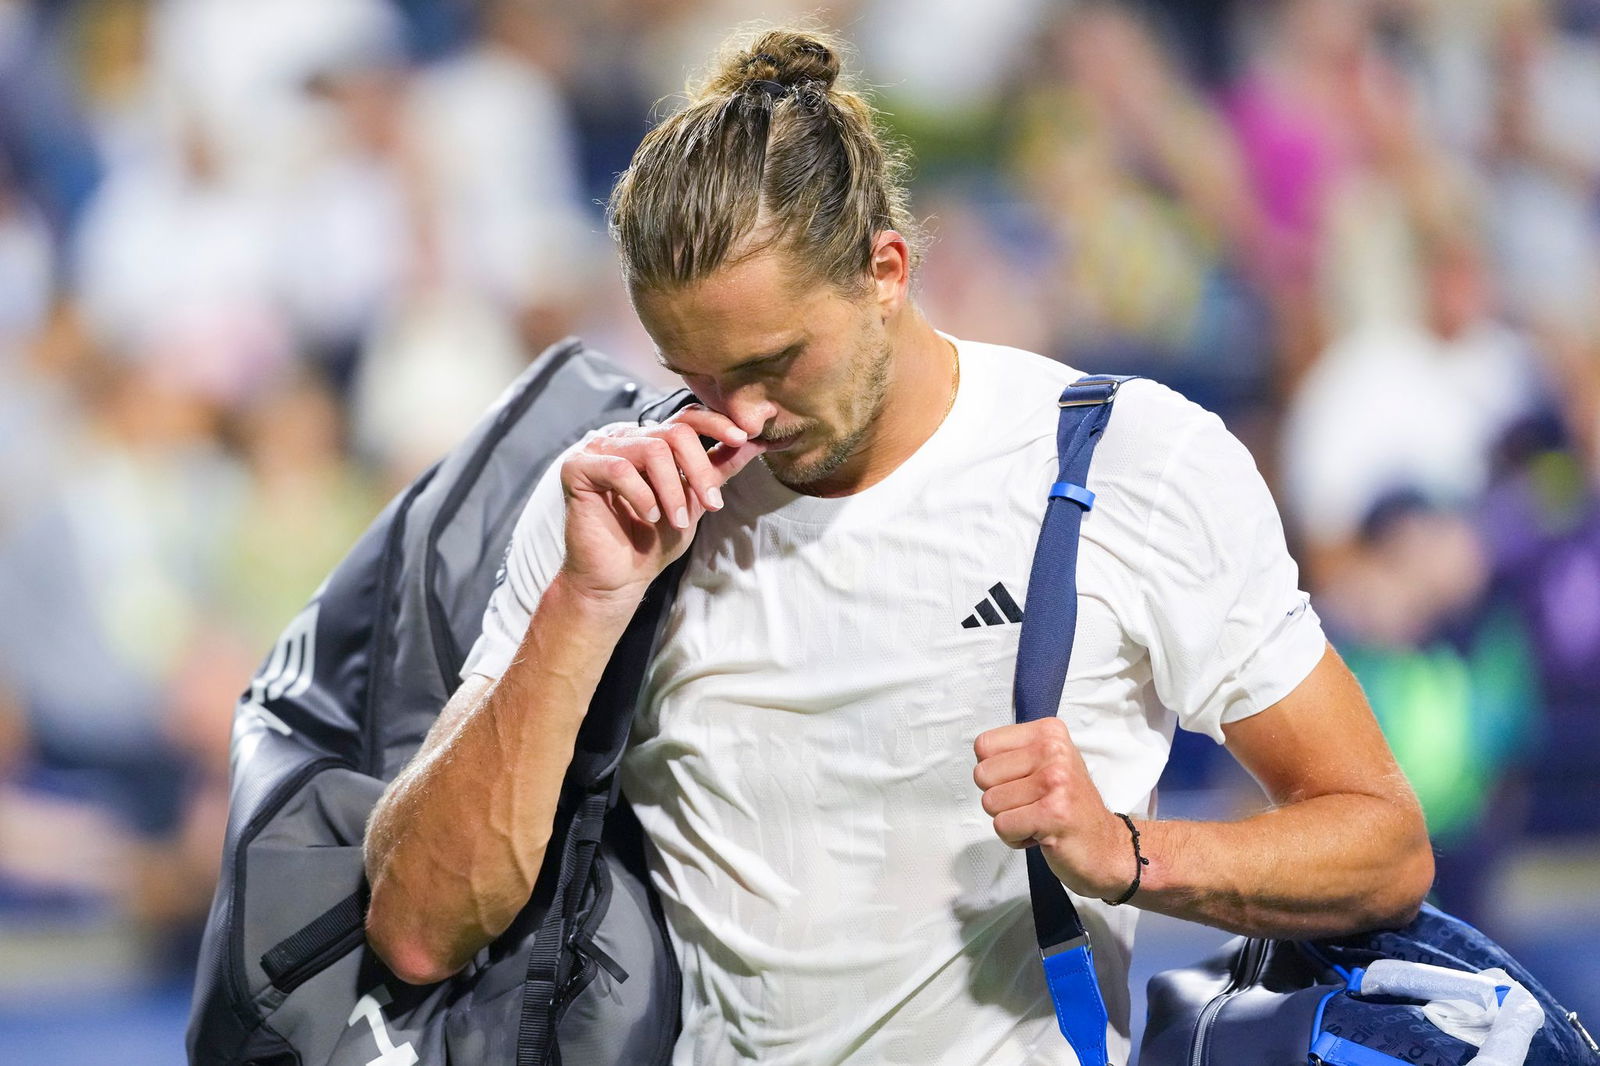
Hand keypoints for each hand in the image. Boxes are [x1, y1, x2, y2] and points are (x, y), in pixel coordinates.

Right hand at [559, 404, 767, 601]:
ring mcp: (598, 449)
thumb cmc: (653, 541)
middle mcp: (624, 437)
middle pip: (675, 432)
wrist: (618, 579)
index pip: (687, 417)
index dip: (717, 424)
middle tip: (712, 505)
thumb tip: (756, 441)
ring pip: (652, 450)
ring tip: (676, 520)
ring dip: (673, 491)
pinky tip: (648, 516)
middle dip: (699, 470)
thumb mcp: (696, 501)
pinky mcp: (577, 467)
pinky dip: (642, 496)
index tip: (744, 439)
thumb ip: (719, 469)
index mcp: (651, 440)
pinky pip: (619, 469)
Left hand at [973, 717, 1130, 899]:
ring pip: (990, 802)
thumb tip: (981, 752)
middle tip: (1031, 804)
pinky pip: (1002, 826)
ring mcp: (1055, 781)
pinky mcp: (1053, 813)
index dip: (994, 772)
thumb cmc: (1071, 806)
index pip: (984, 745)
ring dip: (1009, 819)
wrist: (1107, 847)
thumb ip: (1014, 752)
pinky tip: (1040, 834)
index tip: (1022, 781)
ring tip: (1037, 818)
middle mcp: (1054, 750)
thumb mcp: (1048, 763)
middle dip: (1000, 797)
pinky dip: (1015, 838)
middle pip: (982, 775)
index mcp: (1049, 732)